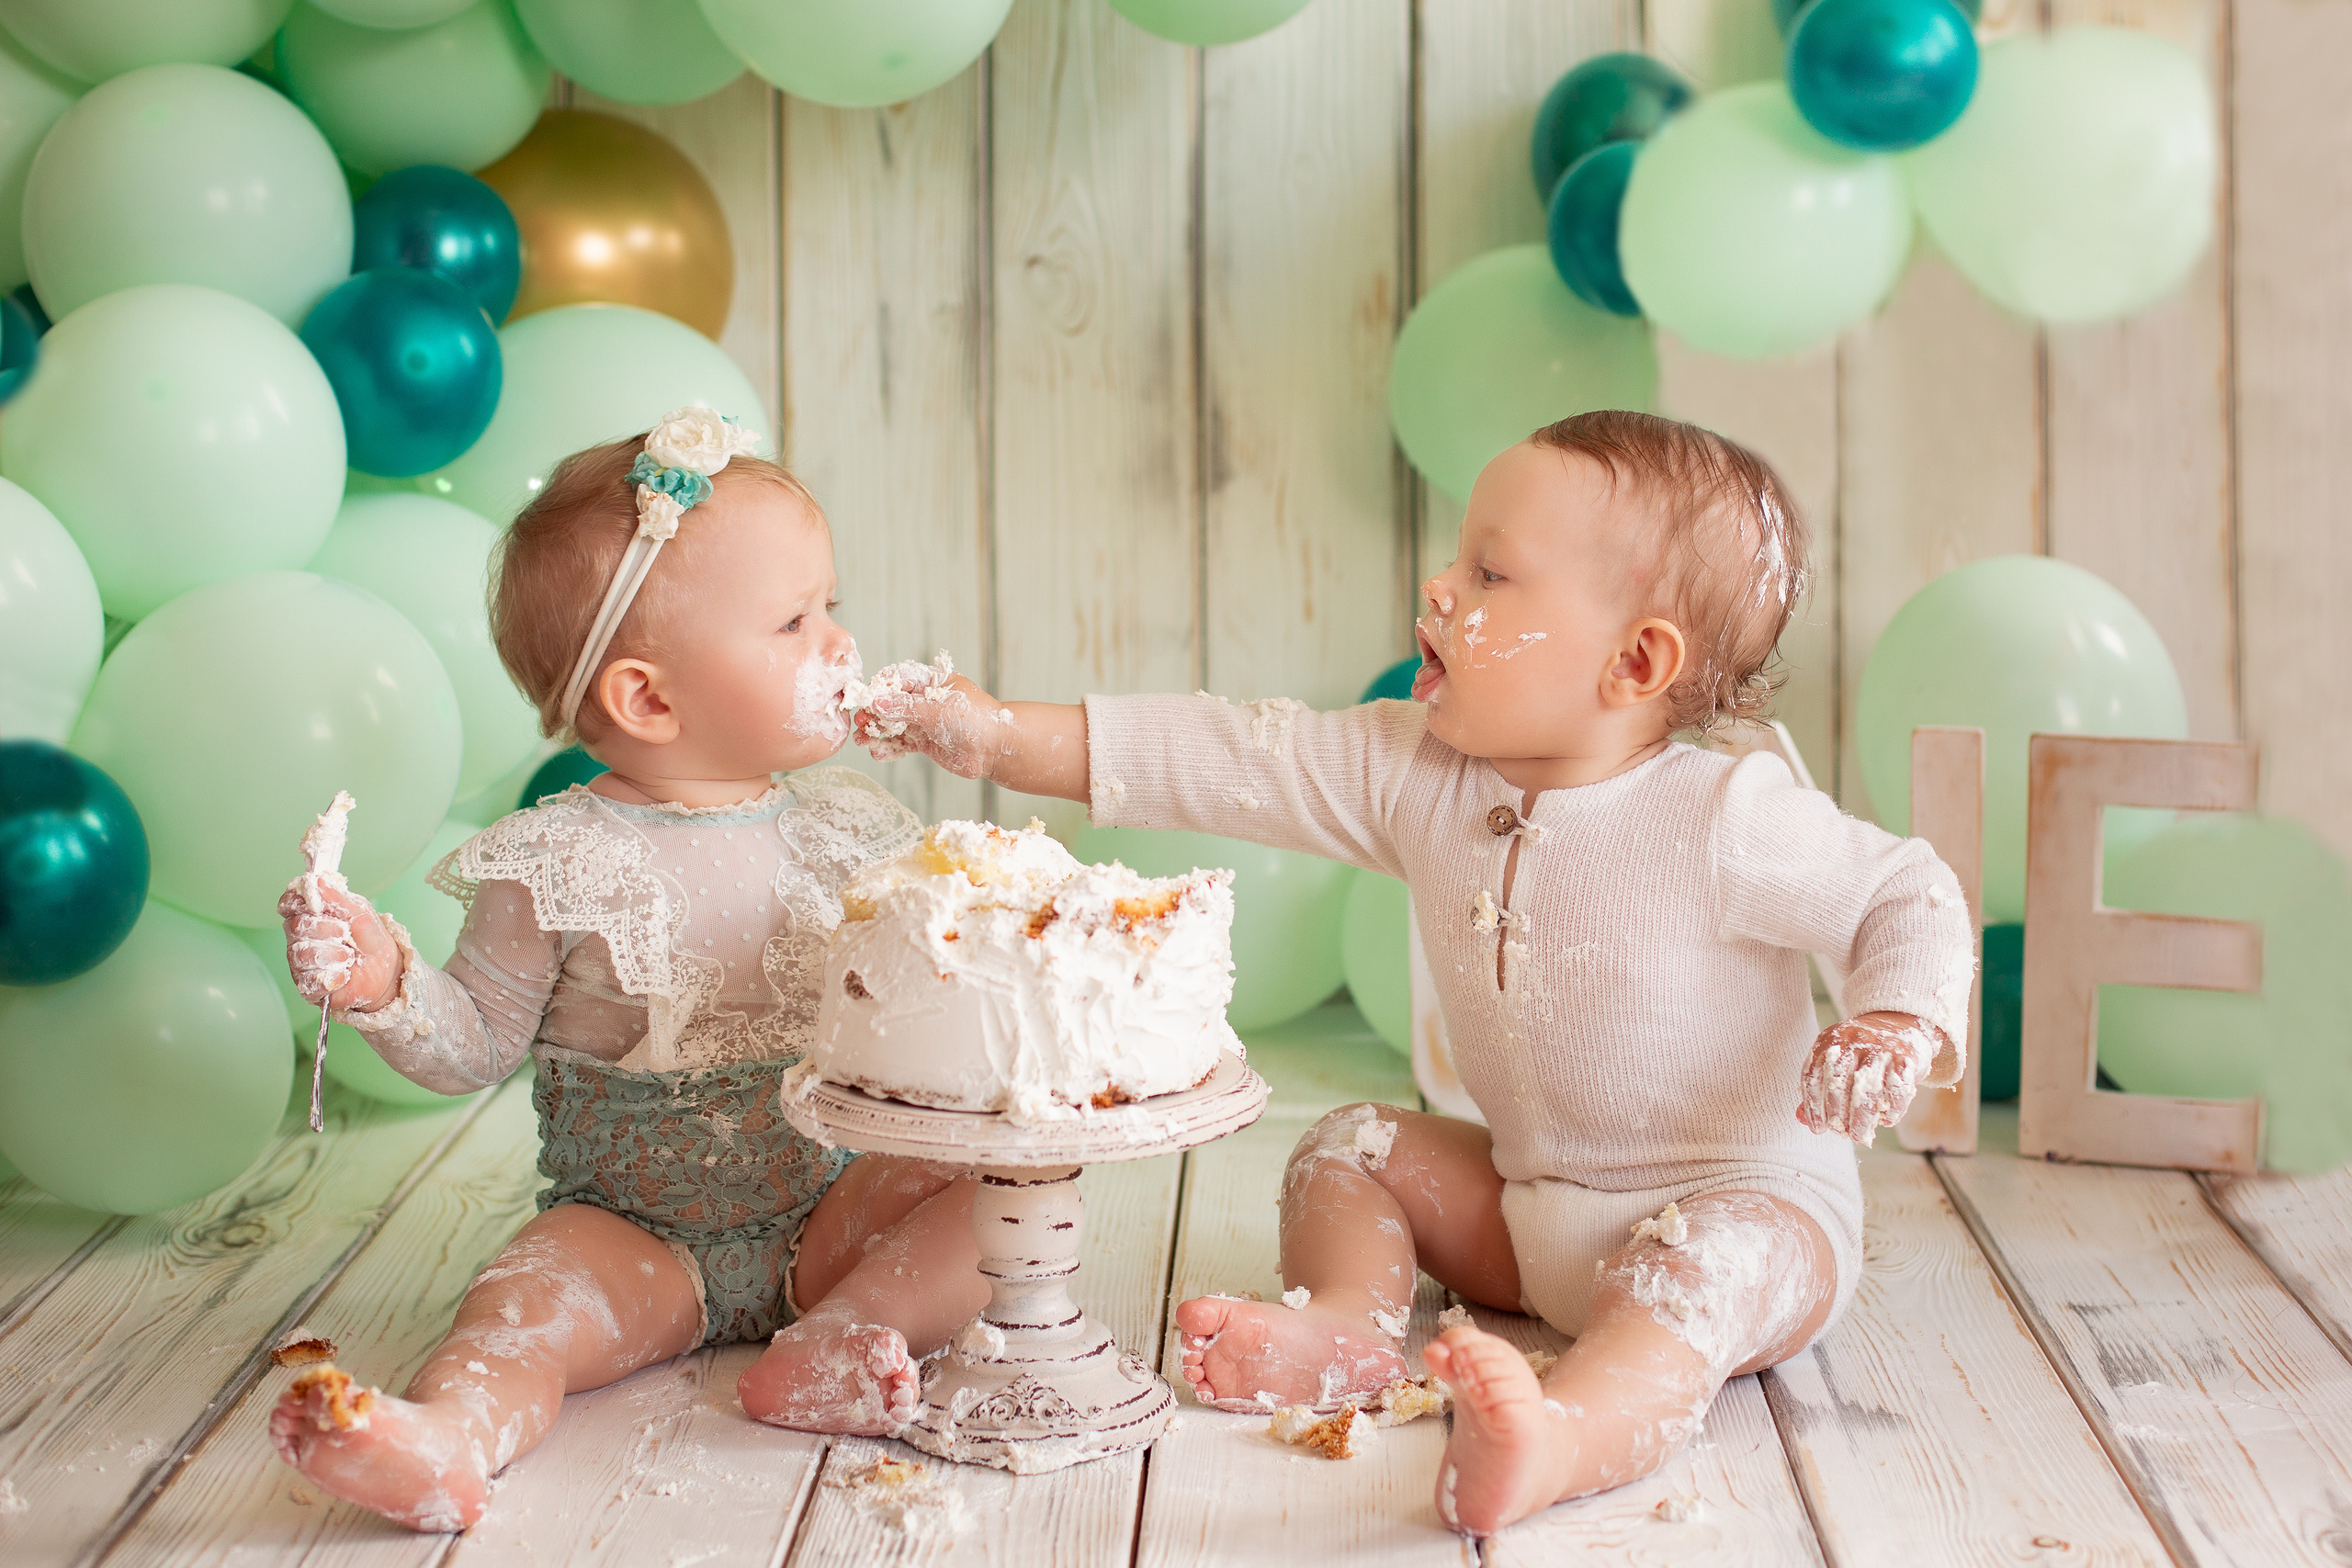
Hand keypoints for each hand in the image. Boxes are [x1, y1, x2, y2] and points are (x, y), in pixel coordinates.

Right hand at [277, 877, 400, 1012]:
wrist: (385, 971)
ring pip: (302, 954)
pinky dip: (332, 977)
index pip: (288, 903)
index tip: (317, 904)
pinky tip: (343, 975)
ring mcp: (300, 963)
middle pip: (296, 926)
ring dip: (333, 954)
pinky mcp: (308, 986)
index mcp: (309, 915)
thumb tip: (317, 880)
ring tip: (348, 956)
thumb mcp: (360, 912)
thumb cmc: (369, 939)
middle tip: (345, 933)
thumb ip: (338, 898)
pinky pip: (309, 980)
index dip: (297, 901)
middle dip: (327, 929)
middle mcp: (299, 938)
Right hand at [854, 667, 1004, 778]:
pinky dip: (889, 747)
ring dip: (877, 732)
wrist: (996, 749)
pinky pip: (901, 743)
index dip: (879, 688)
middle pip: (890, 703)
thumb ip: (906, 707)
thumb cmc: (974, 720)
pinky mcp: (925, 742)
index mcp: (930, 682)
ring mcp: (924, 722)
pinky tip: (878, 753)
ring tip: (863, 741)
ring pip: (893, 724)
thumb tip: (876, 702)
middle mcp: (925, 700)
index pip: (897, 679)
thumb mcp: (937, 710)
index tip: (864, 699)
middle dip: (873, 713)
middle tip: (860, 722)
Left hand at [1797, 1011, 1942, 1146]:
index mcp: (1829, 1040)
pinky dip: (1892, 1108)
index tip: (1818, 1127)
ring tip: (1858, 1135)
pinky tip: (1886, 1121)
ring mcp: (1880, 1047)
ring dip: (1862, 1117)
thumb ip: (1819, 1087)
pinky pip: (1897, 1088)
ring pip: (1867, 1088)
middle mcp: (1853, 1040)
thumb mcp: (1836, 1059)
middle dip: (1838, 1113)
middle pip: (1839, 1082)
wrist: (1900, 1021)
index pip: (1813, 1074)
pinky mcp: (1905, 1056)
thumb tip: (1802, 1119)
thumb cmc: (1862, 1050)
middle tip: (1841, 1133)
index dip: (1813, 1104)